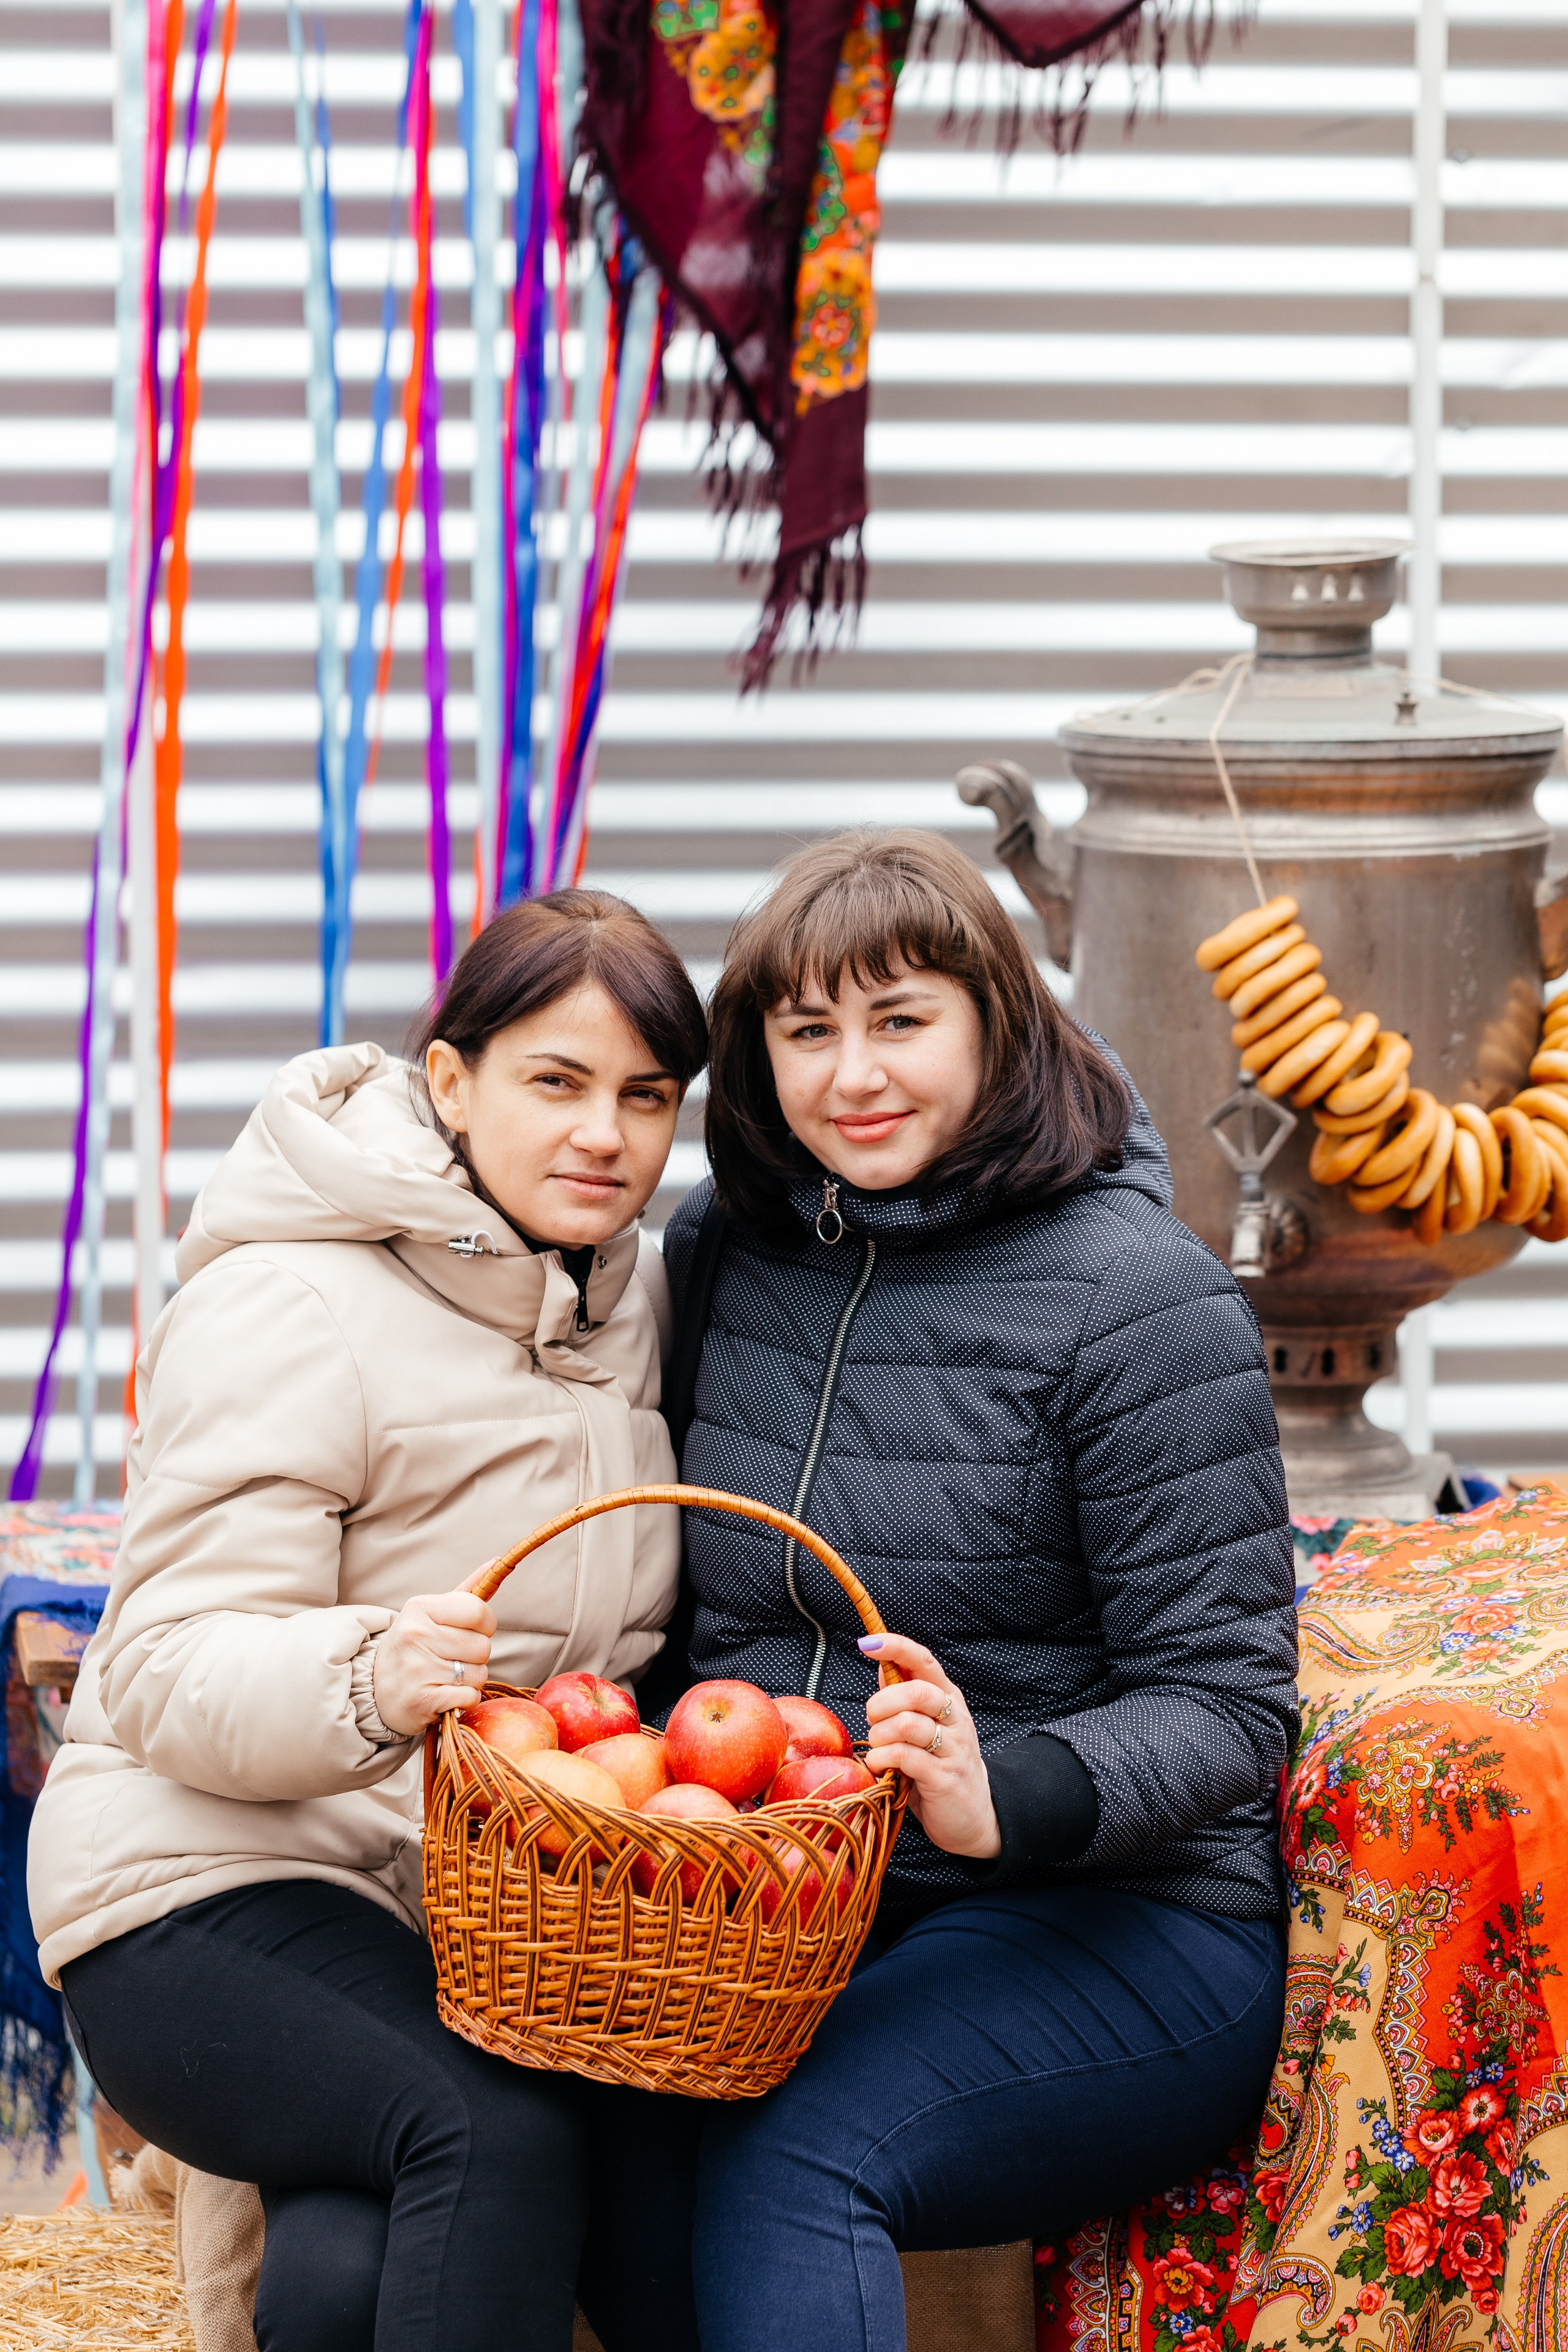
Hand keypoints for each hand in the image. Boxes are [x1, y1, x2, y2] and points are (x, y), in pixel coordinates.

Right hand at [371, 1589, 496, 1738]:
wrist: (375, 1690)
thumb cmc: (414, 1646)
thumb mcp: (431, 1614)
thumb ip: (465, 1592)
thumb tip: (495, 1562)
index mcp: (420, 1608)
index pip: (478, 1611)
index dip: (485, 1625)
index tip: (473, 1631)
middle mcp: (416, 1636)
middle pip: (483, 1646)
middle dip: (476, 1655)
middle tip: (453, 1658)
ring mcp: (418, 1669)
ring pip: (479, 1674)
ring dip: (470, 1679)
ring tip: (446, 1676)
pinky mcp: (423, 1700)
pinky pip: (471, 1697)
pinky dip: (465, 1699)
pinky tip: (445, 1694)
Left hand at [859, 1632, 999, 1861]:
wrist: (973, 1817)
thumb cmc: (940, 1767)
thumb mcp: (925, 1728)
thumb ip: (905, 1699)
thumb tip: (883, 1667)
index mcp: (948, 1698)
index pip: (924, 1661)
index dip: (895, 1647)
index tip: (867, 1643)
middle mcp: (956, 1718)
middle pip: (914, 1691)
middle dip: (881, 1704)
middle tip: (872, 1721)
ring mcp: (954, 1748)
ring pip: (906, 1724)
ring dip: (879, 1736)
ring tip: (878, 1748)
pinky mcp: (945, 1777)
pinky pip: (904, 1757)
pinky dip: (882, 1759)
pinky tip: (881, 1767)